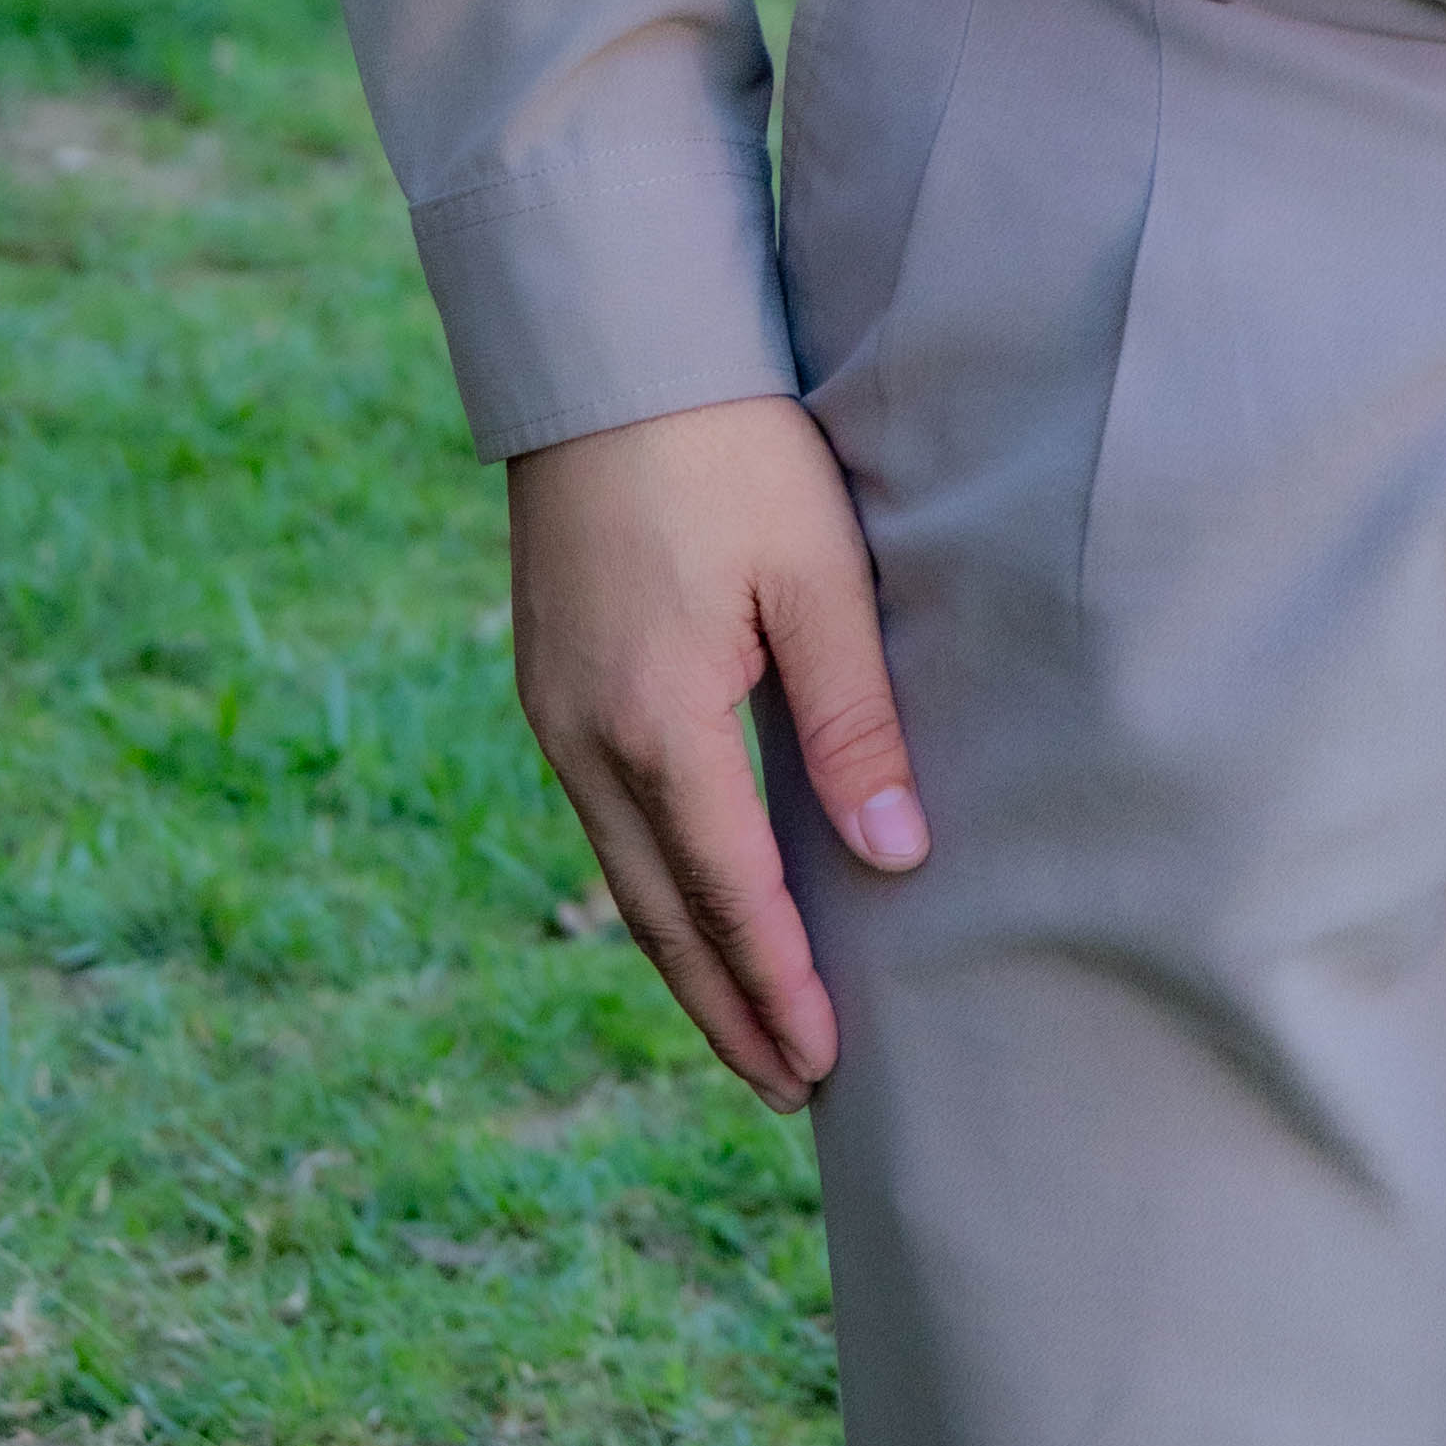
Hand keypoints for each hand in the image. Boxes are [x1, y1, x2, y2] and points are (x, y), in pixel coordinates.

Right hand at [507, 390, 924, 1108]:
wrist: (607, 358)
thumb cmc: (732, 451)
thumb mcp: (817, 576)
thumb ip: (853, 724)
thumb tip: (895, 860)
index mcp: (658, 723)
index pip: (728, 895)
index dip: (778, 986)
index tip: (824, 1065)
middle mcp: (586, 739)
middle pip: (660, 915)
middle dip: (727, 1007)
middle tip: (789, 1087)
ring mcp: (554, 714)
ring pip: (623, 875)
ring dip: (684, 958)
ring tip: (747, 1025)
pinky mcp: (549, 682)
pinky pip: (602, 819)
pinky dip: (652, 886)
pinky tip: (688, 905)